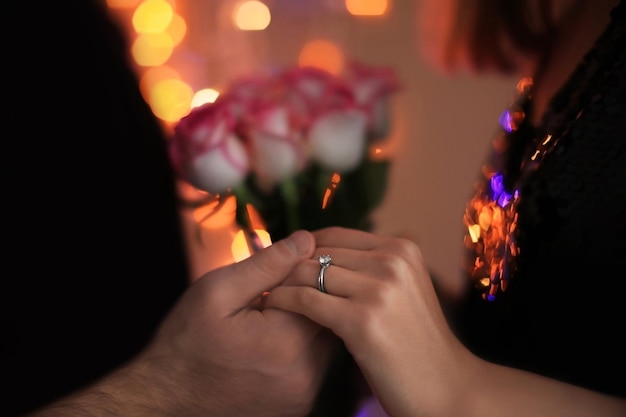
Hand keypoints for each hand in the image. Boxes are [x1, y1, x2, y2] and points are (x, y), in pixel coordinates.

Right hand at [31, 230, 337, 416]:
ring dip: (306, 323)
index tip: (274, 276)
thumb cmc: (187, 341)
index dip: (301, 274)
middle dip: (307, 298)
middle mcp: (306, 373)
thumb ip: (267, 265)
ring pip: (325, 340)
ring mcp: (305, 394)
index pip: (321, 291)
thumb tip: (307, 240)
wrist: (167, 398)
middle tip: (270, 298)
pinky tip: (272, 343)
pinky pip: (315, 364)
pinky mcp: (301, 405)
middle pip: (329, 317)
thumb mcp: (218, 291)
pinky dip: (301, 347)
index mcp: (288, 341)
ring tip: (270, 320)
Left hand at [264, 227, 472, 416]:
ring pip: (307, 272)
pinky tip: (272, 308)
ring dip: (281, 283)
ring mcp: (379, 289)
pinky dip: (282, 301)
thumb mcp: (404, 291)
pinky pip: (304, 299)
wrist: (445, 389)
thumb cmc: (415, 343)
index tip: (285, 264)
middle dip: (288, 265)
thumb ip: (374, 267)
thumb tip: (327, 253)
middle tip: (267, 279)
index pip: (335, 235)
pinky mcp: (362, 320)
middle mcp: (392, 261)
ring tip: (266, 293)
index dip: (304, 249)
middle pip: (319, 252)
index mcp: (401, 248)